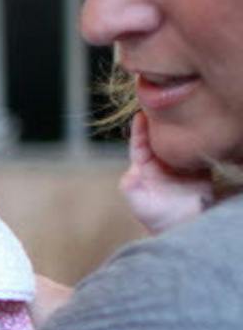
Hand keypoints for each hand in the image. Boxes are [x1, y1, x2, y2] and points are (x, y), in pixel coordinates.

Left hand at [120, 113, 213, 234]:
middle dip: (160, 121)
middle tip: (161, 102)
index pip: (140, 143)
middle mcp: (162, 162)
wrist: (184, 227)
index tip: (141, 114)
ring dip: (179, 126)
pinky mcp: (200, 166)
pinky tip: (199, 125)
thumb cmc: (157, 217)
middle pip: (160, 136)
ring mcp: (181, 163)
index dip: (139, 129)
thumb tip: (131, 173)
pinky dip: (198, 137)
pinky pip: (198, 147)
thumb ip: (130, 185)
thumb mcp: (137, 201)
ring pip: (179, 139)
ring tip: (180, 108)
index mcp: (144, 167)